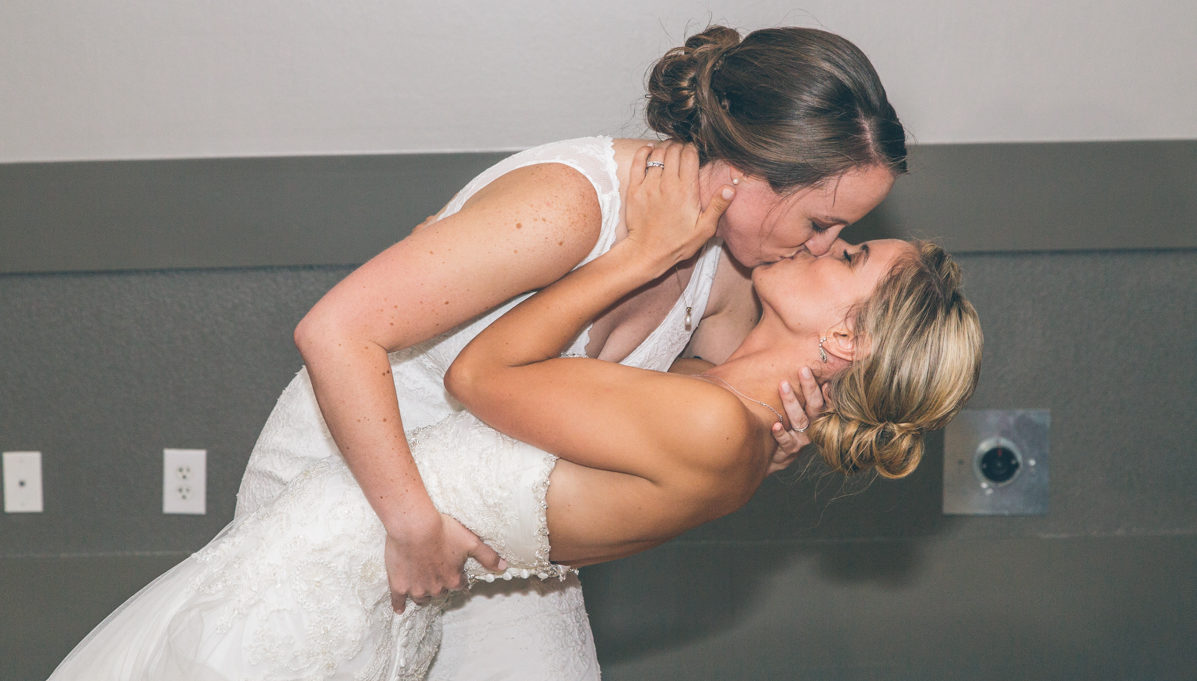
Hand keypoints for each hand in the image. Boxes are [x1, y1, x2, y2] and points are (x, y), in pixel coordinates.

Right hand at [384, 512, 505, 613]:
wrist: (414, 526)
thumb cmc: (444, 531)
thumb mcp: (471, 542)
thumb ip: (488, 556)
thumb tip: (504, 567)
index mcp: (453, 580)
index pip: (459, 585)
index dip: (457, 576)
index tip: (454, 569)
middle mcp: (436, 588)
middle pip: (440, 592)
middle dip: (440, 583)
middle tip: (436, 570)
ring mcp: (416, 588)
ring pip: (422, 597)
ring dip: (423, 592)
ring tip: (422, 583)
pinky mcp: (399, 585)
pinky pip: (398, 600)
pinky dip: (399, 605)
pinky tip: (399, 609)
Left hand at [625, 141, 734, 274]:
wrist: (647, 252)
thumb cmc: (677, 243)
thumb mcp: (704, 229)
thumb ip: (718, 207)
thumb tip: (730, 188)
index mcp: (686, 191)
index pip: (690, 156)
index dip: (693, 149)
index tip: (694, 151)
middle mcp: (667, 184)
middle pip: (674, 150)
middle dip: (679, 146)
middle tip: (682, 150)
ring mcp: (649, 185)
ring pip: (657, 153)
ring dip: (664, 147)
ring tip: (669, 149)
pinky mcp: (634, 189)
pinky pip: (638, 162)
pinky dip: (644, 152)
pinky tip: (650, 150)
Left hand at [770, 367, 825, 455]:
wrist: (772, 457)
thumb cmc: (785, 427)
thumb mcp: (796, 409)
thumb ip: (802, 392)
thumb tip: (806, 369)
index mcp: (816, 414)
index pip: (825, 398)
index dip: (826, 387)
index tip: (823, 373)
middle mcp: (813, 426)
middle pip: (815, 406)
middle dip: (809, 387)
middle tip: (803, 369)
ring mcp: (802, 439)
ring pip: (800, 420)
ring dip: (792, 402)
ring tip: (783, 385)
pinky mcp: (789, 451)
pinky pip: (786, 441)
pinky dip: (781, 434)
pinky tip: (775, 425)